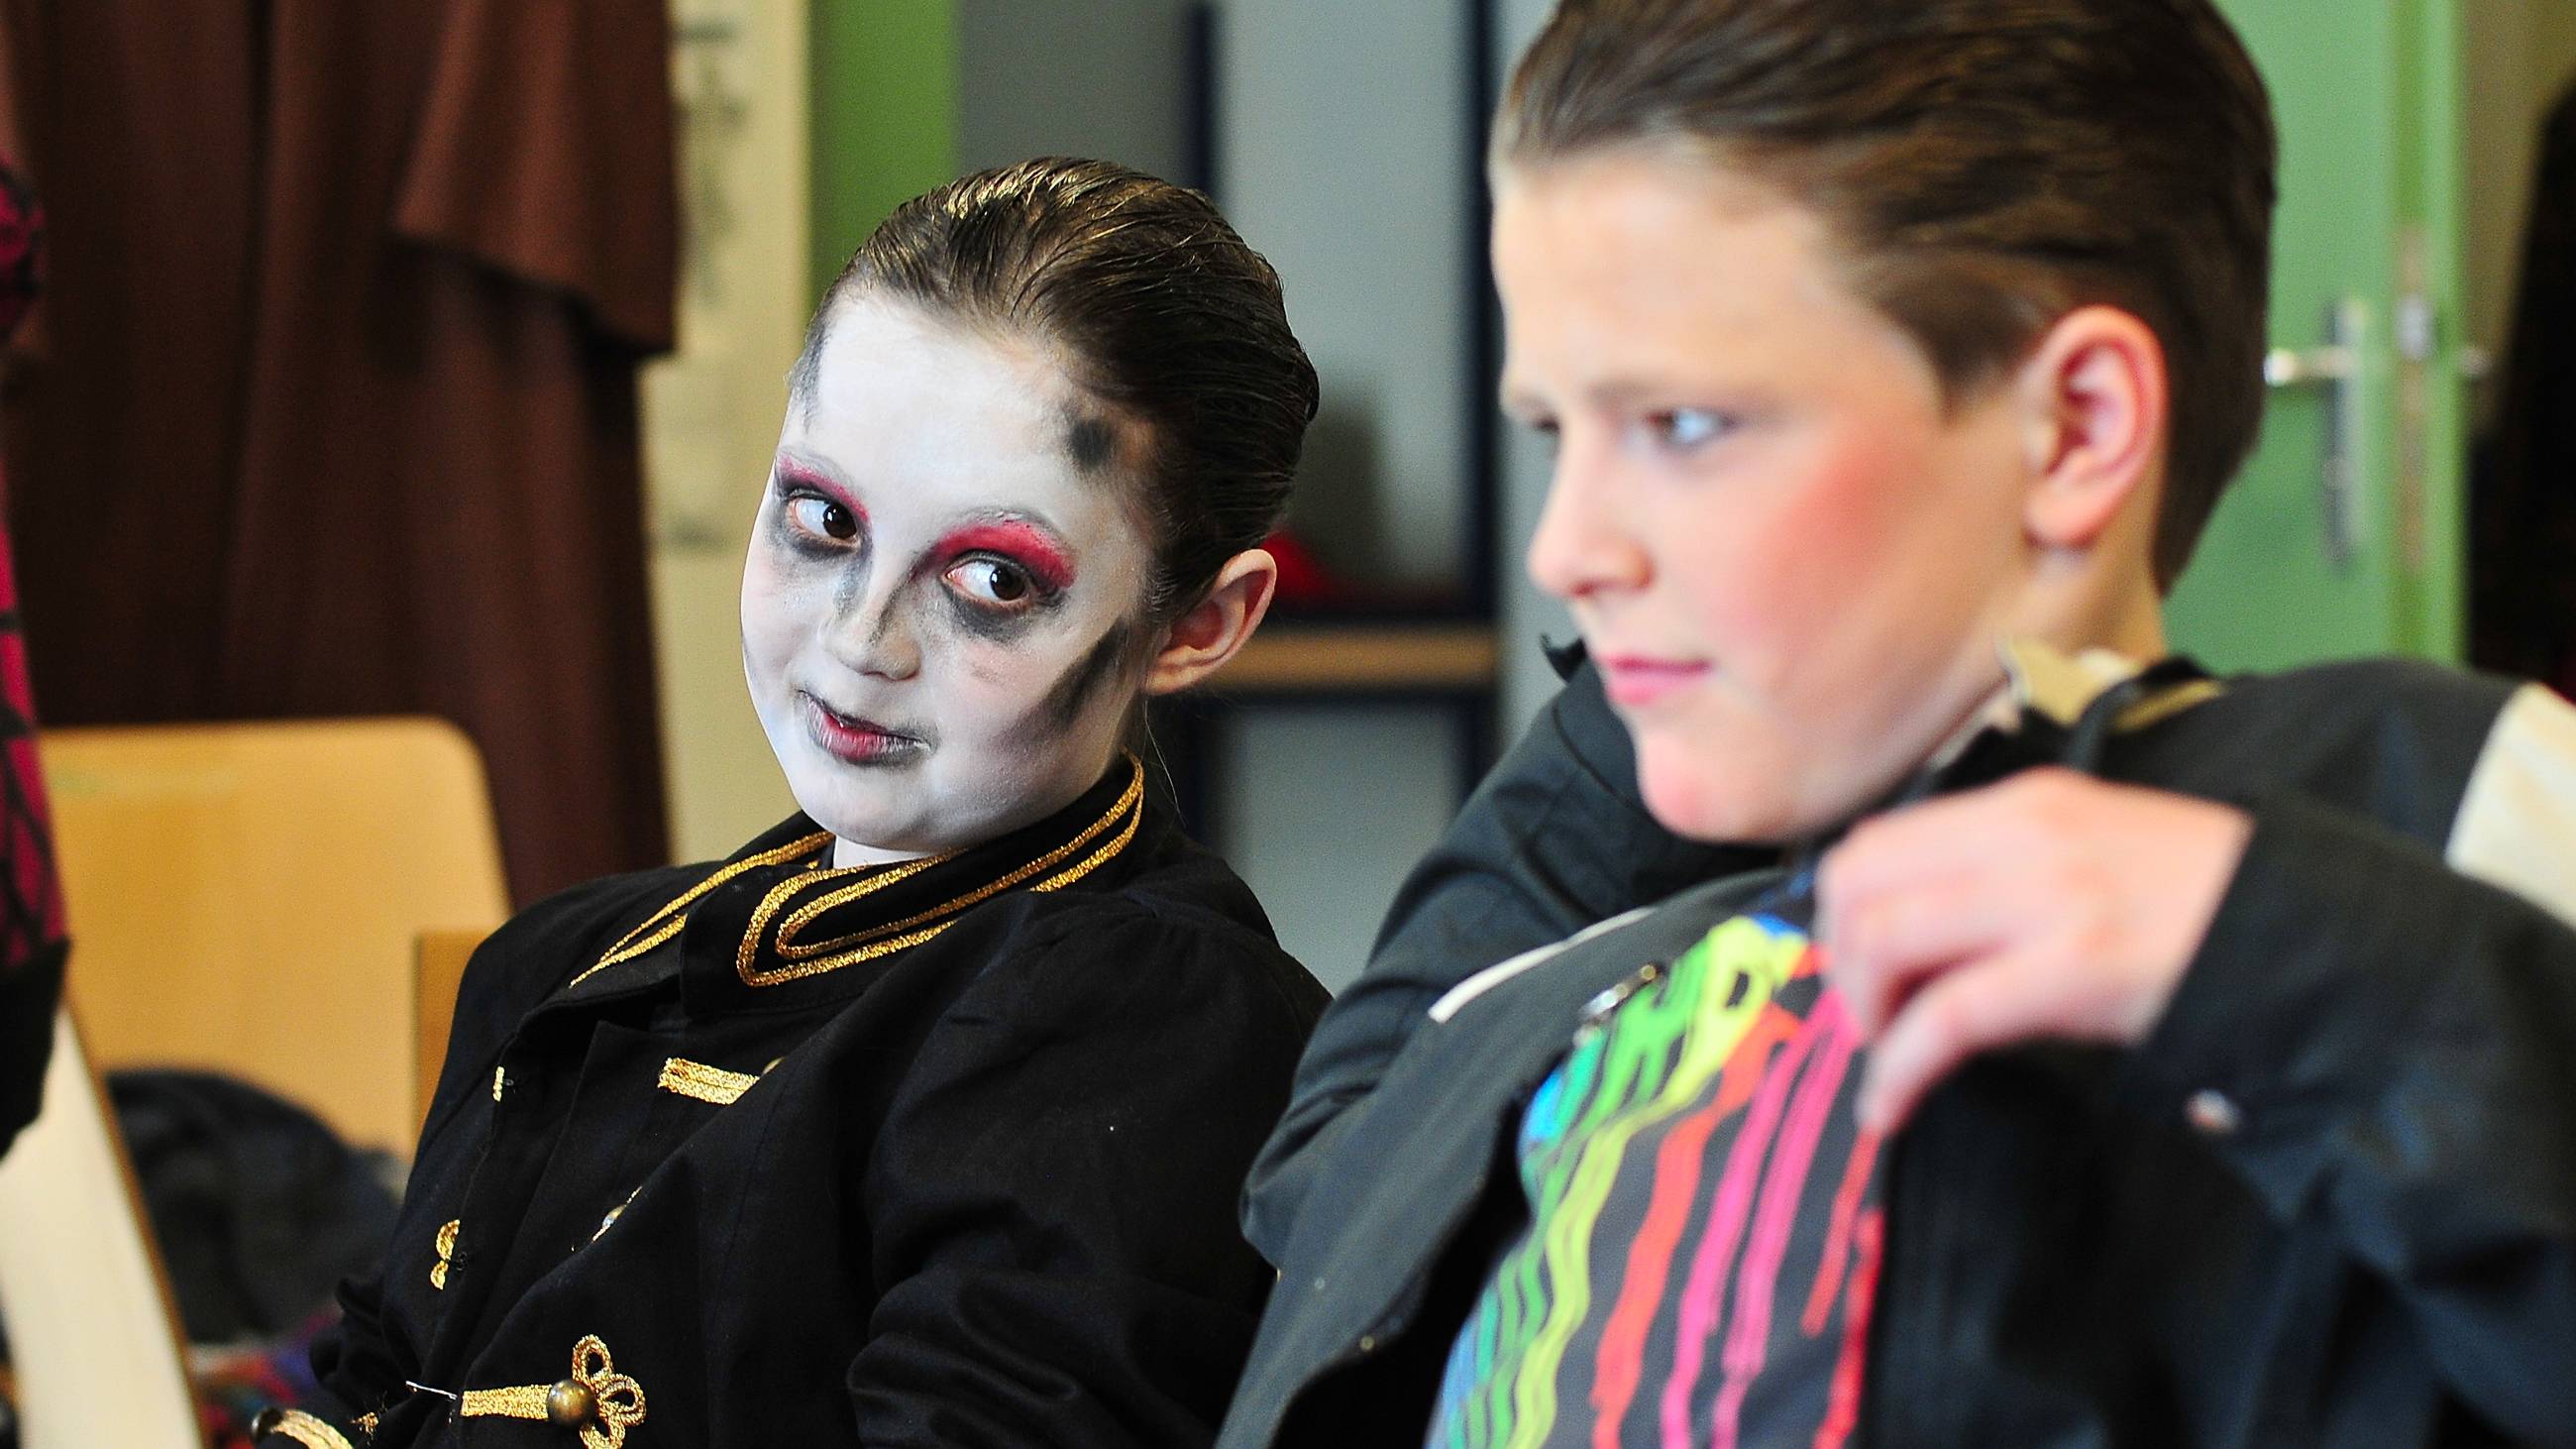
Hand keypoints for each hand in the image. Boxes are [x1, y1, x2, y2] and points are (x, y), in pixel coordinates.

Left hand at [1816, 767, 2252, 1131]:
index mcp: (2023, 804)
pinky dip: (1896, 1070)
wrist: (2309, 932)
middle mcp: (2023, 834)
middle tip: (1862, 1019)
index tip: (1855, 970)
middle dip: (1838, 961)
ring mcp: (2049, 896)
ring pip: (1885, 940)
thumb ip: (2005, 873)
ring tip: (1880, 1060)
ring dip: (1861, 1013)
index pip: (1878, 842)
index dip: (1842, 913)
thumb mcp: (2093, 854)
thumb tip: (1914, 932)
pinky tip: (1889, 1108)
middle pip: (1860, 883)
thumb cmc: (2203, 906)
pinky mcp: (2074, 966)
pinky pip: (1944, 1018)